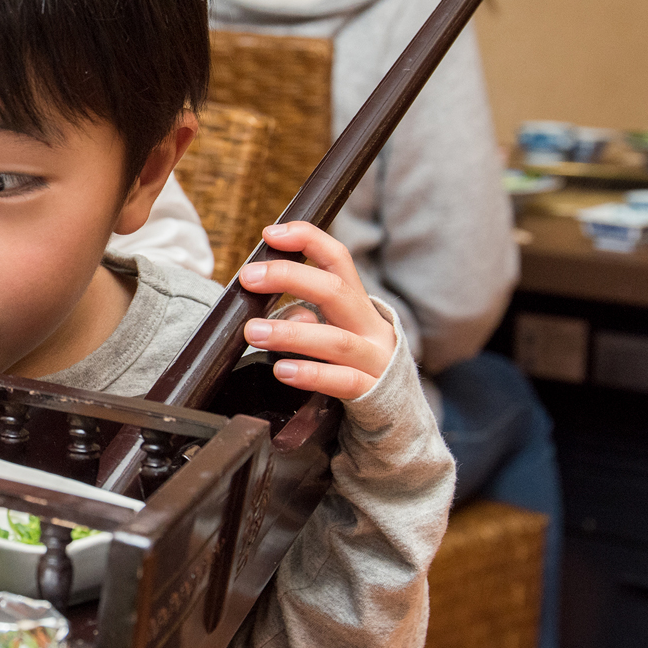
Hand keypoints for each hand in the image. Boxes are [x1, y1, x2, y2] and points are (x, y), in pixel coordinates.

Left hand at [233, 221, 396, 399]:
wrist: (398, 414)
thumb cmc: (354, 364)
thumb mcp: (333, 332)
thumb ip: (306, 316)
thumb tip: (274, 311)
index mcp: (357, 304)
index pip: (337, 259)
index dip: (307, 239)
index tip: (271, 233)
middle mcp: (369, 326)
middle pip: (334, 291)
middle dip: (290, 278)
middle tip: (249, 277)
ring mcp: (374, 359)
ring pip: (335, 340)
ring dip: (290, 333)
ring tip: (254, 331)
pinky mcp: (372, 392)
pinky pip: (342, 381)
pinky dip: (311, 373)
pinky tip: (283, 370)